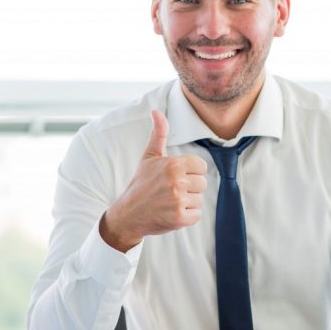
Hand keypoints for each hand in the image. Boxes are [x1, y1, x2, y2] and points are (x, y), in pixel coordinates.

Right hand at [100, 109, 207, 251]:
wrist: (128, 213)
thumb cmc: (141, 183)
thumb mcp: (149, 156)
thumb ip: (158, 134)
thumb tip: (156, 111)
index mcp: (173, 164)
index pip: (201, 166)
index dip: (191, 172)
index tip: (176, 177)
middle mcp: (177, 182)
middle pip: (202, 184)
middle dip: (190, 188)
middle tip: (171, 191)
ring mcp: (178, 201)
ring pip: (199, 200)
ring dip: (188, 203)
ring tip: (170, 202)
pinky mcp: (179, 218)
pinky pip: (196, 215)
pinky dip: (186, 217)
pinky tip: (171, 213)